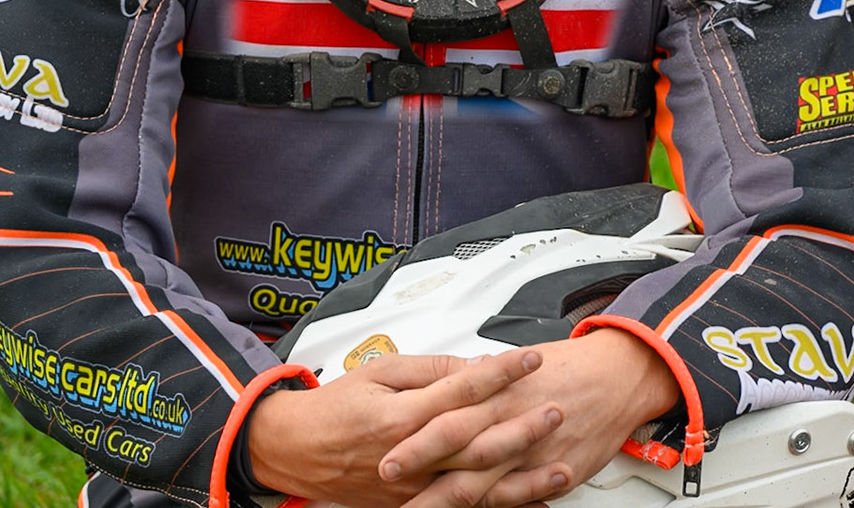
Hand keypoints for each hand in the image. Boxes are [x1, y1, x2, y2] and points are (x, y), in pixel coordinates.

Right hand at [247, 350, 559, 507]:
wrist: (293, 449)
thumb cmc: (335, 406)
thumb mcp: (379, 371)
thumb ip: (431, 370)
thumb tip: (475, 366)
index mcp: (400, 416)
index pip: (462, 390)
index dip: (501, 373)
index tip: (531, 360)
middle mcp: (410, 456)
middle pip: (476, 443)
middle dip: (522, 427)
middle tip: (556, 410)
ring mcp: (412, 487)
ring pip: (476, 486)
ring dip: (522, 479)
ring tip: (561, 469)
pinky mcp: (412, 505)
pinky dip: (498, 507)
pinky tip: (530, 504)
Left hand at [382, 328, 681, 507]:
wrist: (620, 374)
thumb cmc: (570, 367)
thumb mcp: (519, 363)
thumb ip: (481, 380)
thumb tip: (448, 384)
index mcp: (499, 392)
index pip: (446, 418)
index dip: (414, 442)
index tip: (385, 460)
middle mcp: (512, 423)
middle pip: (458, 454)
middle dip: (422, 474)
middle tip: (390, 484)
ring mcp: (533, 453)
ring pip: (484, 485)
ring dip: (449, 502)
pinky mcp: (554, 472)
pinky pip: (520, 496)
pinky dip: (502, 507)